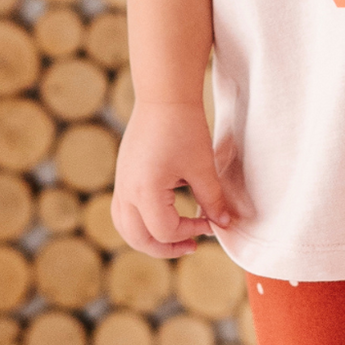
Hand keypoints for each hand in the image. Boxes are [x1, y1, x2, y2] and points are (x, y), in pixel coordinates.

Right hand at [111, 100, 235, 259]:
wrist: (164, 96)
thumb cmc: (185, 128)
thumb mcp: (203, 167)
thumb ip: (212, 200)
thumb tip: (224, 224)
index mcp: (146, 192)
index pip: (166, 231)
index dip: (191, 231)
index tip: (211, 221)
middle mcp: (127, 192)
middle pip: (139, 239)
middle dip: (166, 248)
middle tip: (191, 245)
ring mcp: (121, 184)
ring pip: (125, 228)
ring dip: (149, 239)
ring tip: (174, 238)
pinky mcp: (122, 176)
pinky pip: (122, 211)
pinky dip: (139, 223)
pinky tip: (162, 217)